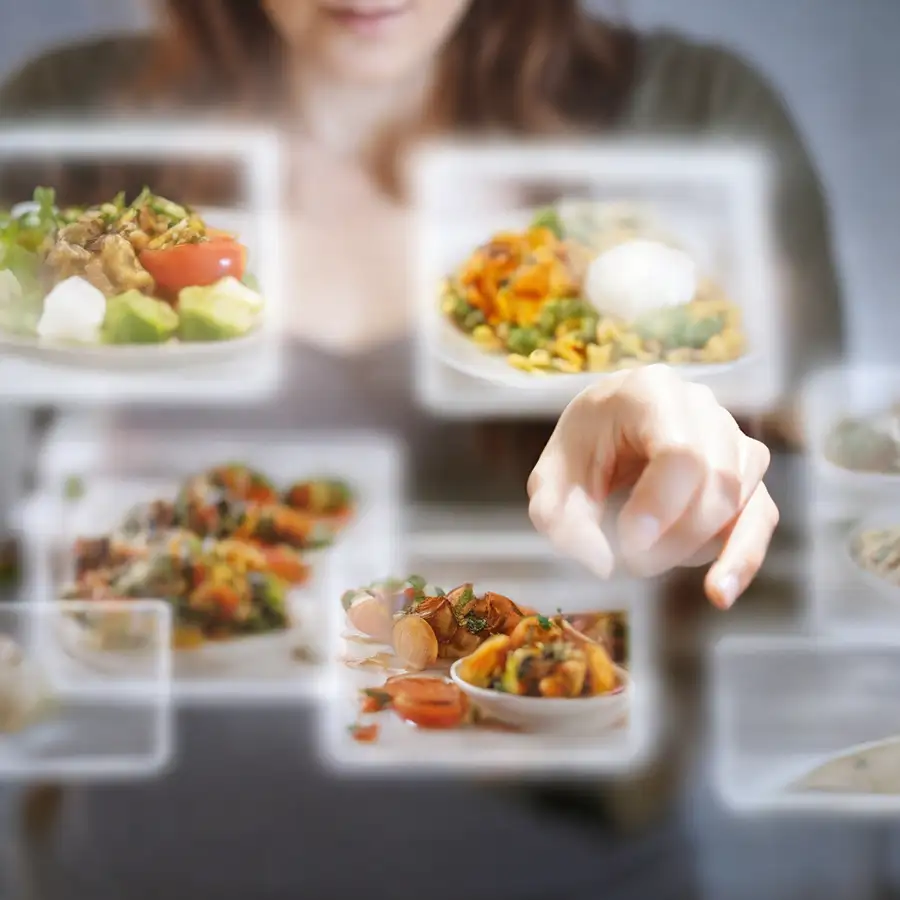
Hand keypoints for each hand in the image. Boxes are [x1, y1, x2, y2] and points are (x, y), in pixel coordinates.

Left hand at [527, 365, 777, 608]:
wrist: (605, 434)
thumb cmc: (579, 452)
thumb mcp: (551, 481)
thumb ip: (558, 519)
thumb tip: (602, 562)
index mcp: (651, 391)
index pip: (680, 452)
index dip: (660, 505)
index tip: (628, 542)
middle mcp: (702, 406)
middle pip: (715, 478)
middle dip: (674, 534)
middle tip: (630, 560)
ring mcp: (731, 436)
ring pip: (738, 498)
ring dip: (694, 544)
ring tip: (648, 561)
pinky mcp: (746, 473)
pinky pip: (761, 517)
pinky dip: (742, 558)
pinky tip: (718, 592)